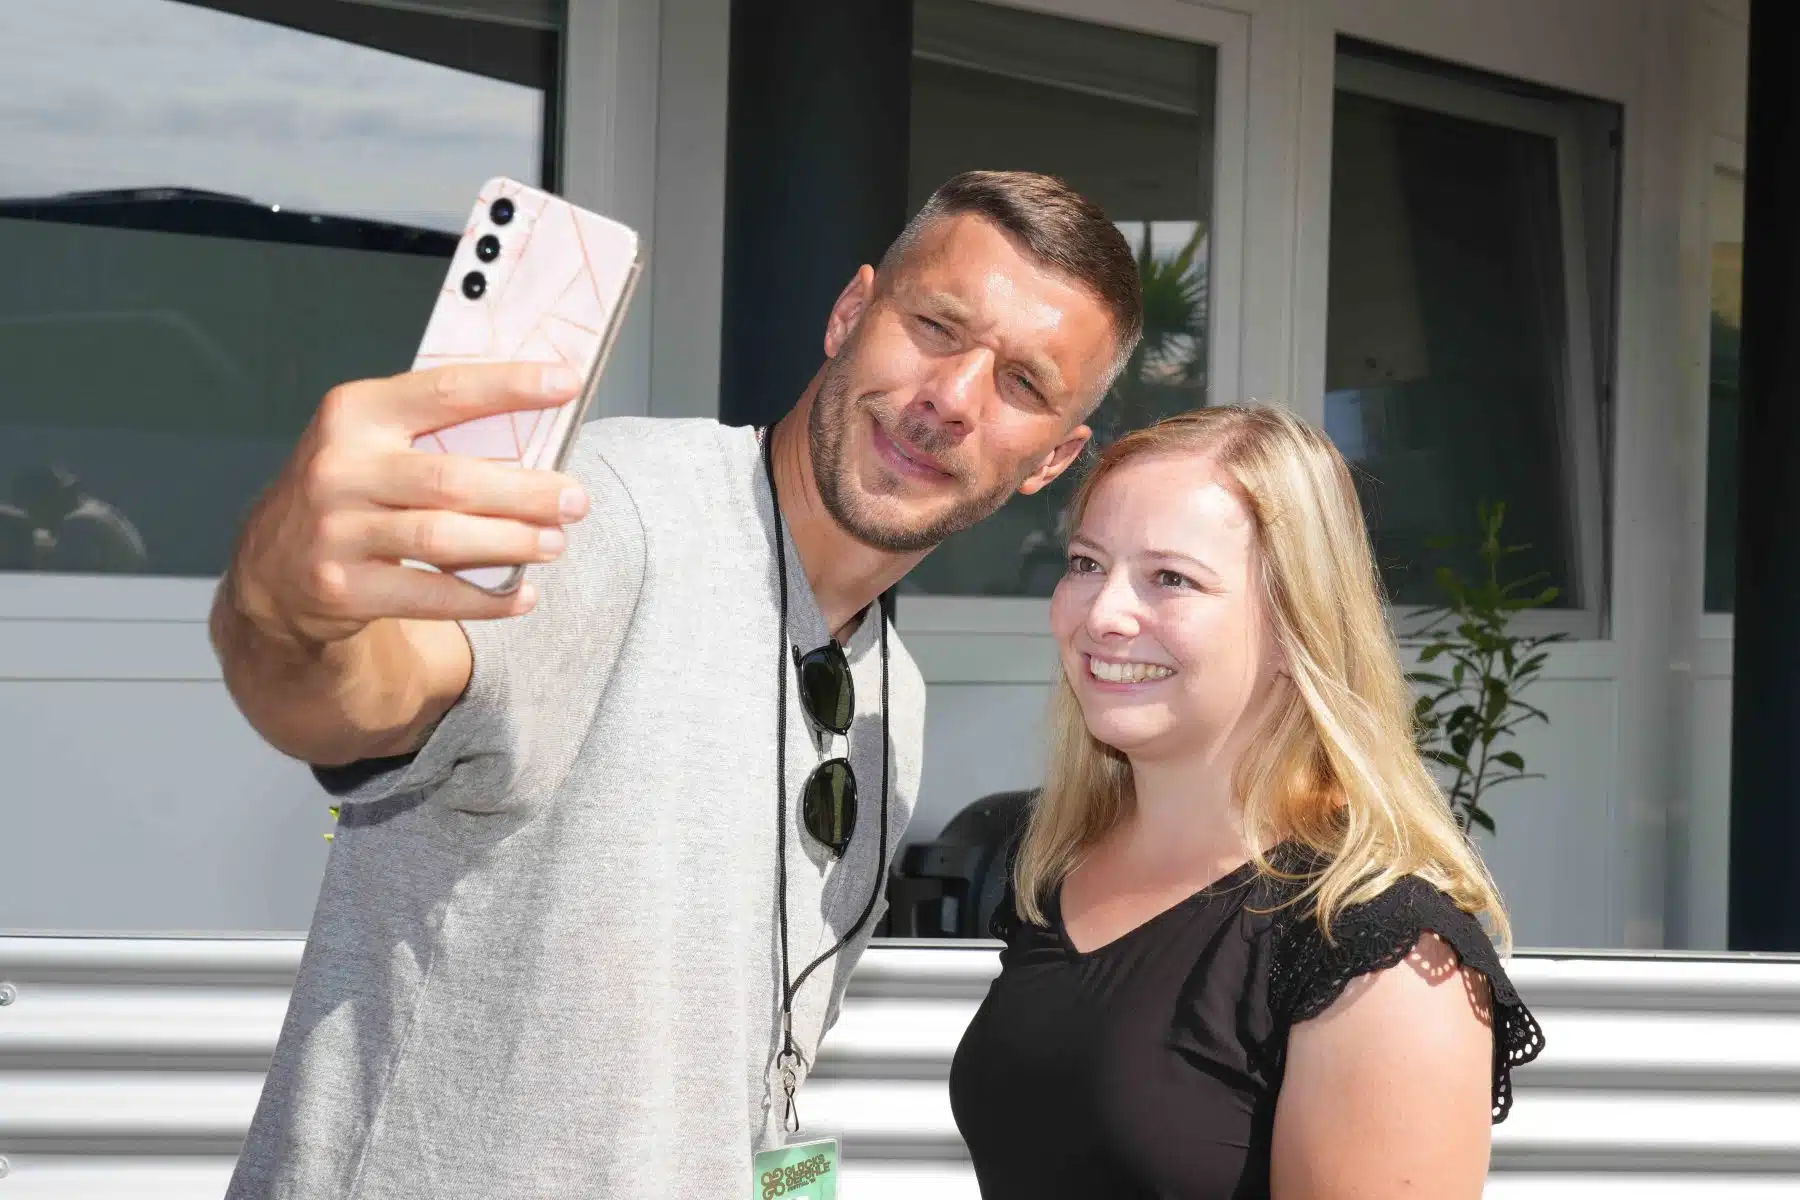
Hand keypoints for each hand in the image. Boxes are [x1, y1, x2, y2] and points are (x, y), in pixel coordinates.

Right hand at [228, 362, 589, 645]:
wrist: (271, 570)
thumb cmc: (348, 492)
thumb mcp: (373, 444)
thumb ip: (436, 434)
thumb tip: (538, 434)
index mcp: (355, 414)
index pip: (445, 392)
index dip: (510, 386)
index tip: (567, 383)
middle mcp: (339, 467)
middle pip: (452, 479)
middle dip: (525, 491)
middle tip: (575, 499)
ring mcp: (335, 530)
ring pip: (442, 538)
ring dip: (511, 542)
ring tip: (555, 543)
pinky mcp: (341, 587)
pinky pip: (429, 595)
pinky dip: (484, 598)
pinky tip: (521, 595)